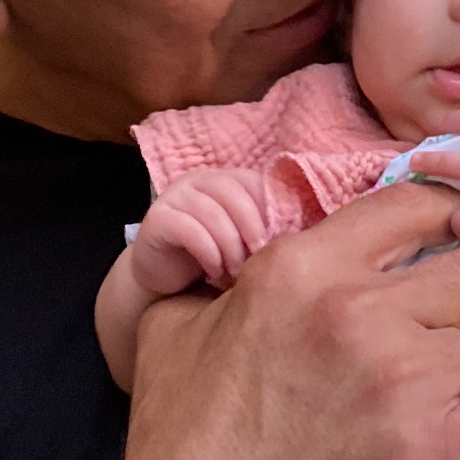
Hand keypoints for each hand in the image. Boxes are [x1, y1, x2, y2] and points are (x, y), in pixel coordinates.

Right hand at [130, 168, 269, 298]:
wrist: (164, 279)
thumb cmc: (211, 258)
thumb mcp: (242, 241)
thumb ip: (264, 230)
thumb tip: (302, 236)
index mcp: (224, 180)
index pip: (255, 181)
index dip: (271, 210)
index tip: (280, 242)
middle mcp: (198, 180)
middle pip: (234, 192)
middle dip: (252, 228)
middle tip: (259, 258)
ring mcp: (175, 196)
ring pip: (212, 212)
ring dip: (230, 246)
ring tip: (236, 273)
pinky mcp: (157, 218)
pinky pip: (189, 230)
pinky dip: (208, 254)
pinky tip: (214, 272)